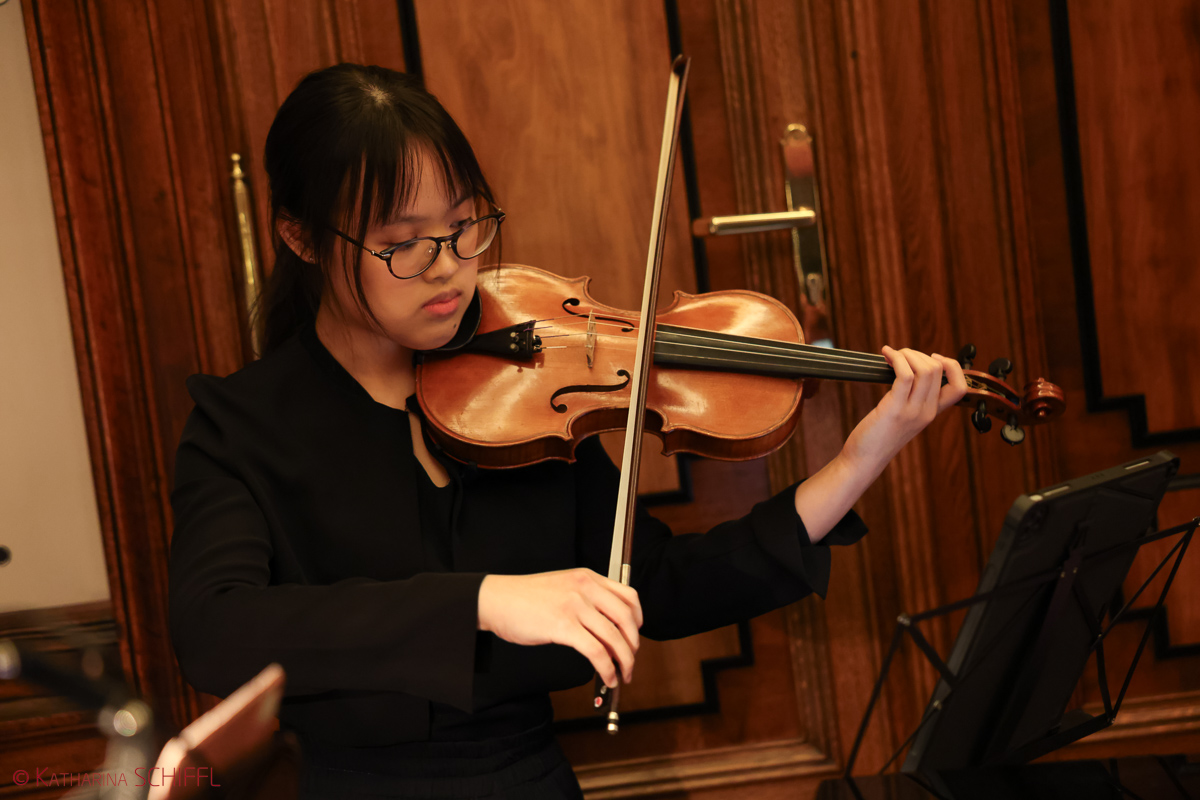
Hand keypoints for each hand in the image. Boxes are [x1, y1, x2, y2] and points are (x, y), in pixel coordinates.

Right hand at [477, 569, 642, 687]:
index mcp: (587, 578)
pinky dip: (606, 668)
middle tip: (631, 660)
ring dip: (624, 662)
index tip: (635, 635)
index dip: (638, 620)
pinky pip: (596, 651)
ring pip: (615, 638)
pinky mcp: (563, 626)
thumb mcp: (562, 586)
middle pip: (627, 619)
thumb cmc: (524, 597)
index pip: (628, 596)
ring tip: (622, 675)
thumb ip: (585, 597)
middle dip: (634, 645)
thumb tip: (606, 624)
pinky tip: (606, 676)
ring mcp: (575, 606)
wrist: (495, 599)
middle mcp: (585, 588)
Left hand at [841, 347, 967, 472]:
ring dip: (908, 354)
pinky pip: (905, 374)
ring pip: (926, 369)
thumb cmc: (877, 436)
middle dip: (918, 354)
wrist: (864, 459)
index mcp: (932, 413)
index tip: (933, 358)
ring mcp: (913, 411)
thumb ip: (911, 398)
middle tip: (900, 355)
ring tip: (892, 355)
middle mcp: (927, 412)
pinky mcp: (894, 409)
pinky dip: (896, 358)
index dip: (952, 366)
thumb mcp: (903, 417)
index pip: (960, 387)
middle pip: (939, 370)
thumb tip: (906, 367)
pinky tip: (885, 354)